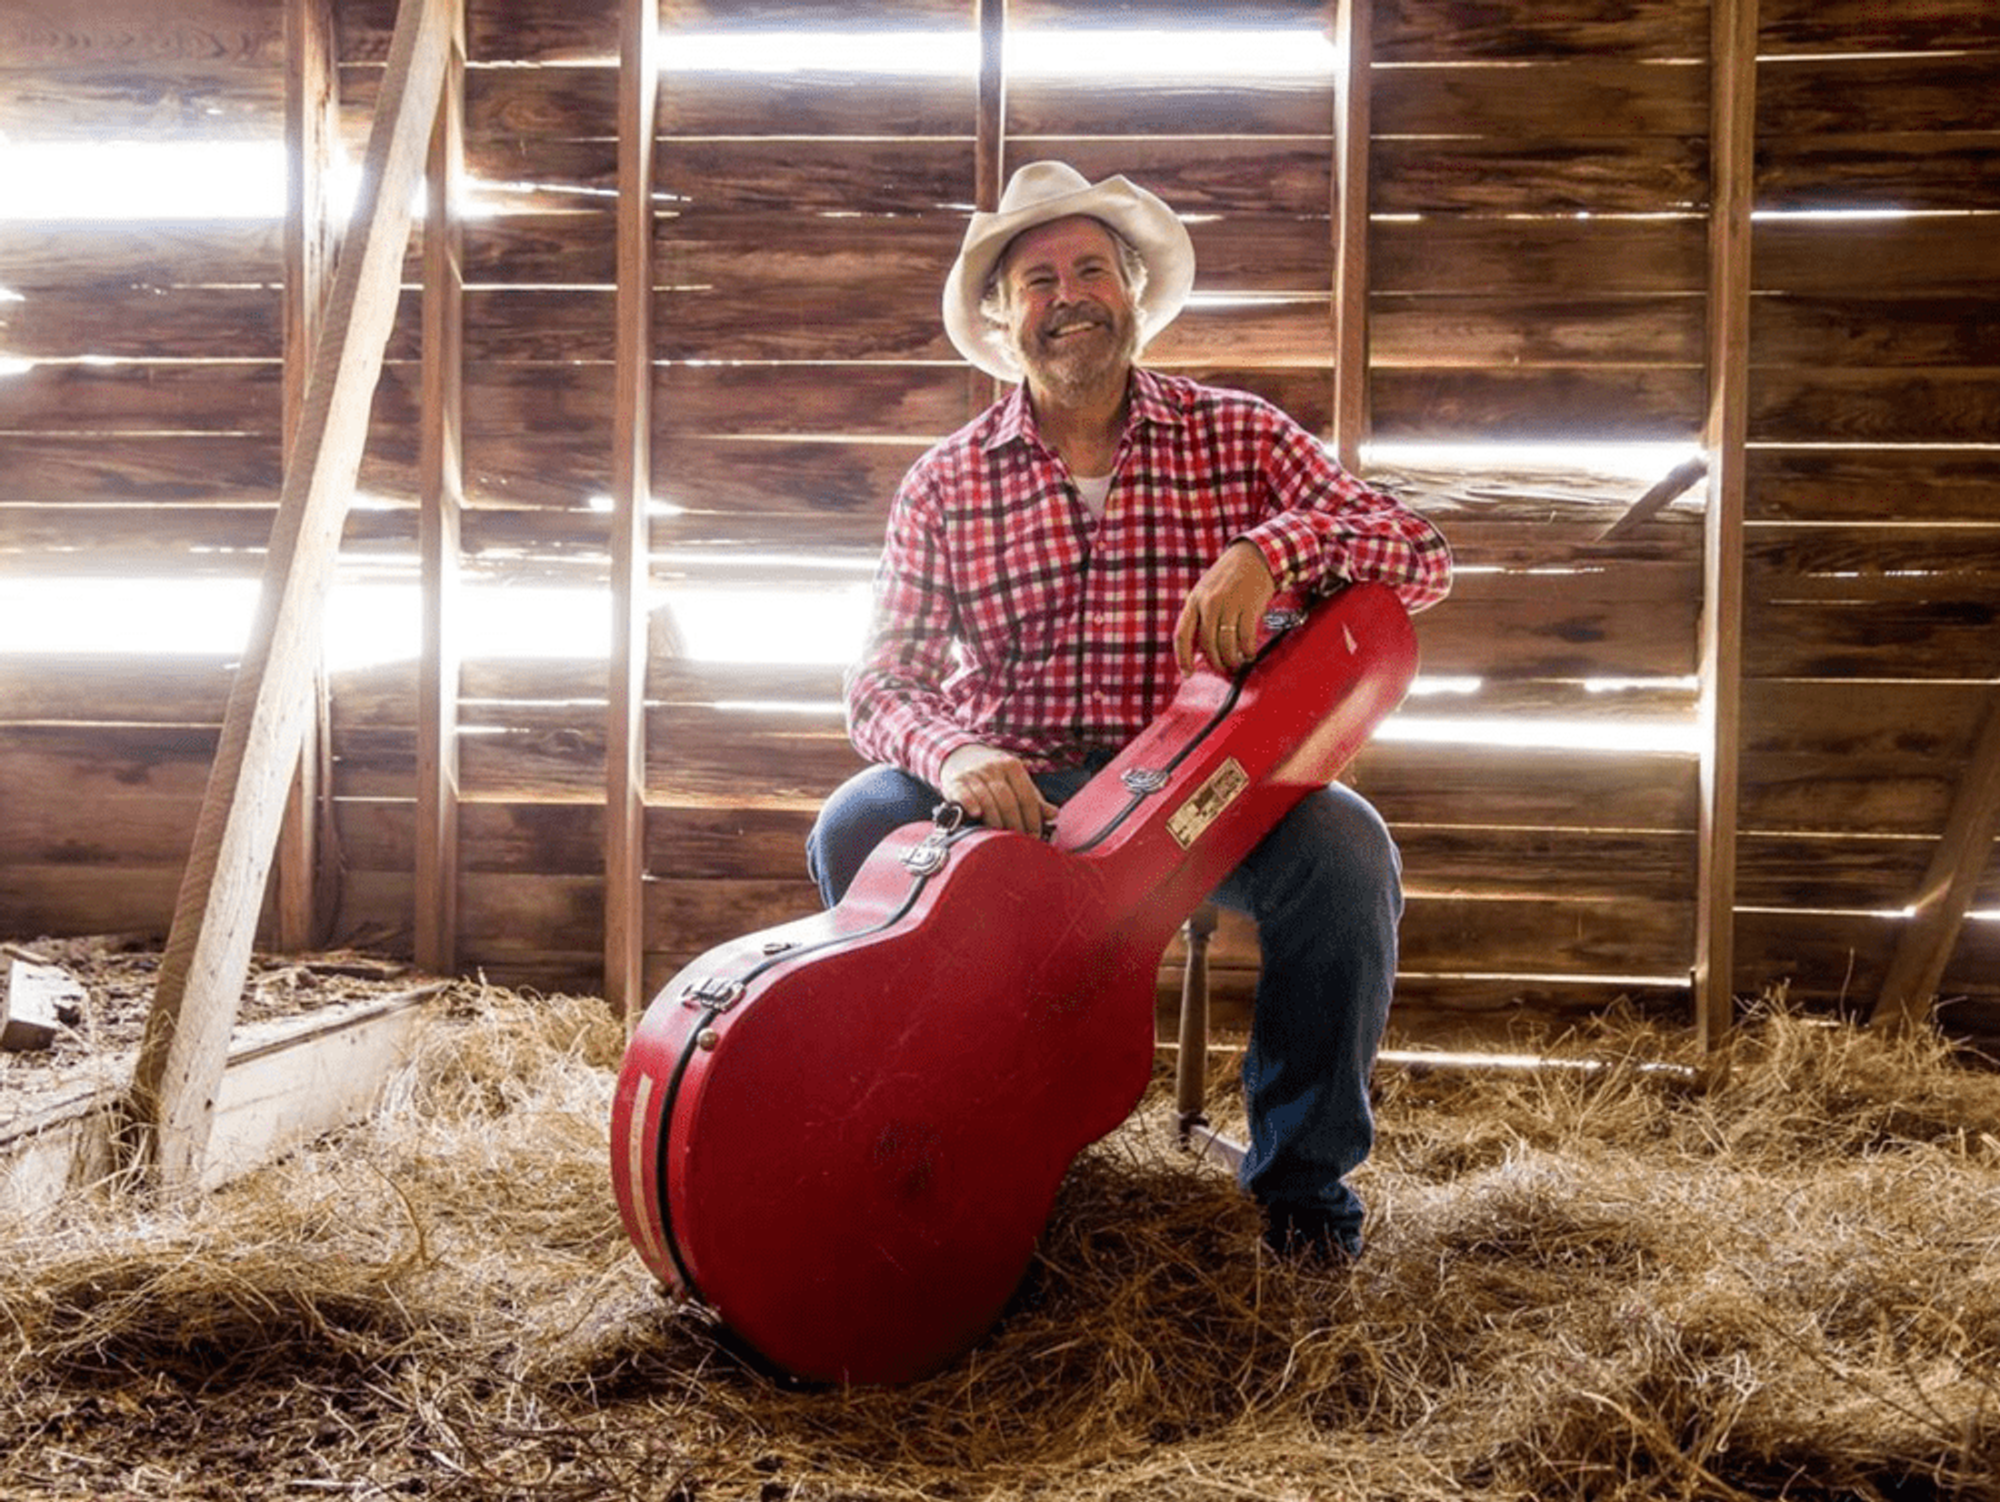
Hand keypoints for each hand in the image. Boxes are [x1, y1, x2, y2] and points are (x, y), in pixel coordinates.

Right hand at [939, 744, 1057, 836]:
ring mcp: (973, 774)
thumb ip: (1034, 800)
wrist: (962, 758)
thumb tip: (1054, 814)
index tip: (1034, 836)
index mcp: (1012, 766)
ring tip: (1000, 837)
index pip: (1026, 796)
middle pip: (1008, 800)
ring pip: (987, 800)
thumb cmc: (995, 778)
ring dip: (995, 821)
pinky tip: (976, 815)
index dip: (1032, 819)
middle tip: (1018, 841)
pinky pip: (964, 794)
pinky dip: (970, 804)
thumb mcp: (1016, 782)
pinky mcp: (955, 782)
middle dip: (1015, 824)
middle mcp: (993, 767)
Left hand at [1174, 540, 1276, 675]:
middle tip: (1222, 668)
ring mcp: (1230, 603)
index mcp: (1194, 600)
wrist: (1254, 555)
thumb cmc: (1228, 577)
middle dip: (1214, 662)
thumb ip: (1200, 615)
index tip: (1188, 674)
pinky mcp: (1250, 605)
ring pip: (1226, 643)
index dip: (1183, 658)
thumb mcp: (1206, 591)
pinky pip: (1246, 637)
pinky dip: (1247, 650)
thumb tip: (1199, 648)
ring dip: (1231, 659)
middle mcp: (1209, 602)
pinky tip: (1249, 654)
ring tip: (1237, 663)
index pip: (1182, 634)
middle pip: (1207, 643)